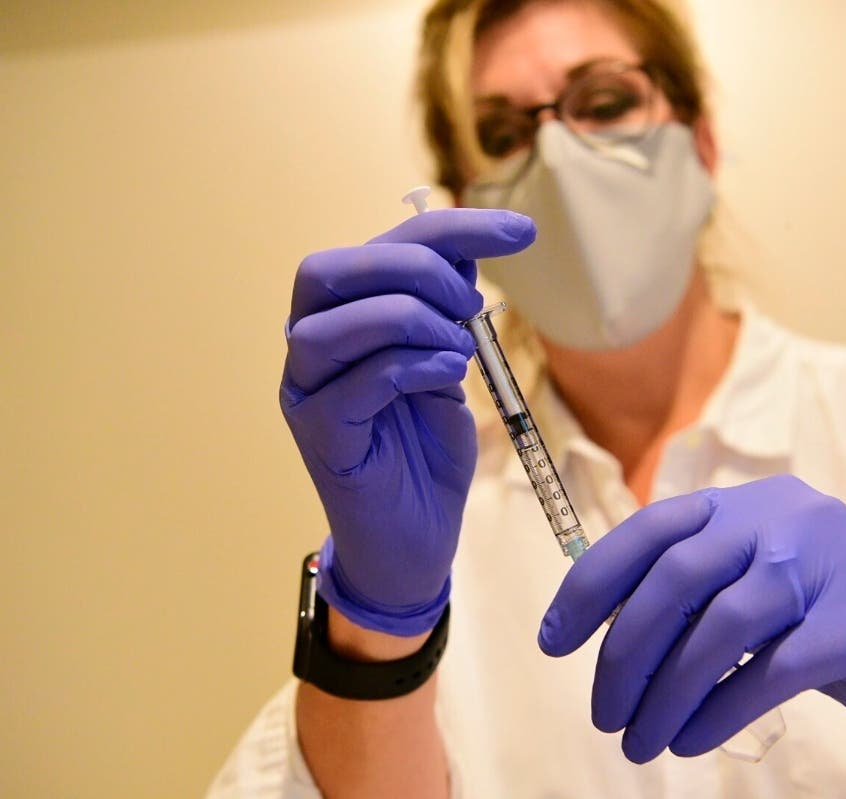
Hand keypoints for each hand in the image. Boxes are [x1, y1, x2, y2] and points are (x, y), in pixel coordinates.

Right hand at [281, 208, 535, 635]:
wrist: (415, 540)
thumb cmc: (426, 453)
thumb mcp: (446, 367)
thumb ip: (444, 314)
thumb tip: (464, 255)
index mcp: (342, 319)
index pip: (382, 248)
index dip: (451, 227)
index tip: (522, 232)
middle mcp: (311, 348)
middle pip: (332, 269)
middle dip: (414, 268)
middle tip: (471, 304)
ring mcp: (306, 392)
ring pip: (334, 322)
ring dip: (412, 320)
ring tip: (458, 349)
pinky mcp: (319, 437)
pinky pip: (357, 381)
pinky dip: (411, 365)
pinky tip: (447, 376)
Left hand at [538, 474, 845, 760]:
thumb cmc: (812, 613)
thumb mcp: (746, 579)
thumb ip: (688, 589)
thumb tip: (600, 635)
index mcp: (738, 503)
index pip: (647, 531)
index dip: (591, 586)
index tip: (552, 643)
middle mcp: (779, 516)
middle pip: (677, 579)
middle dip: (625, 653)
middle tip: (602, 714)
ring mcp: (826, 561)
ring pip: (722, 628)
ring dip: (667, 694)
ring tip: (640, 742)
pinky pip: (773, 670)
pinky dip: (721, 710)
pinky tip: (691, 739)